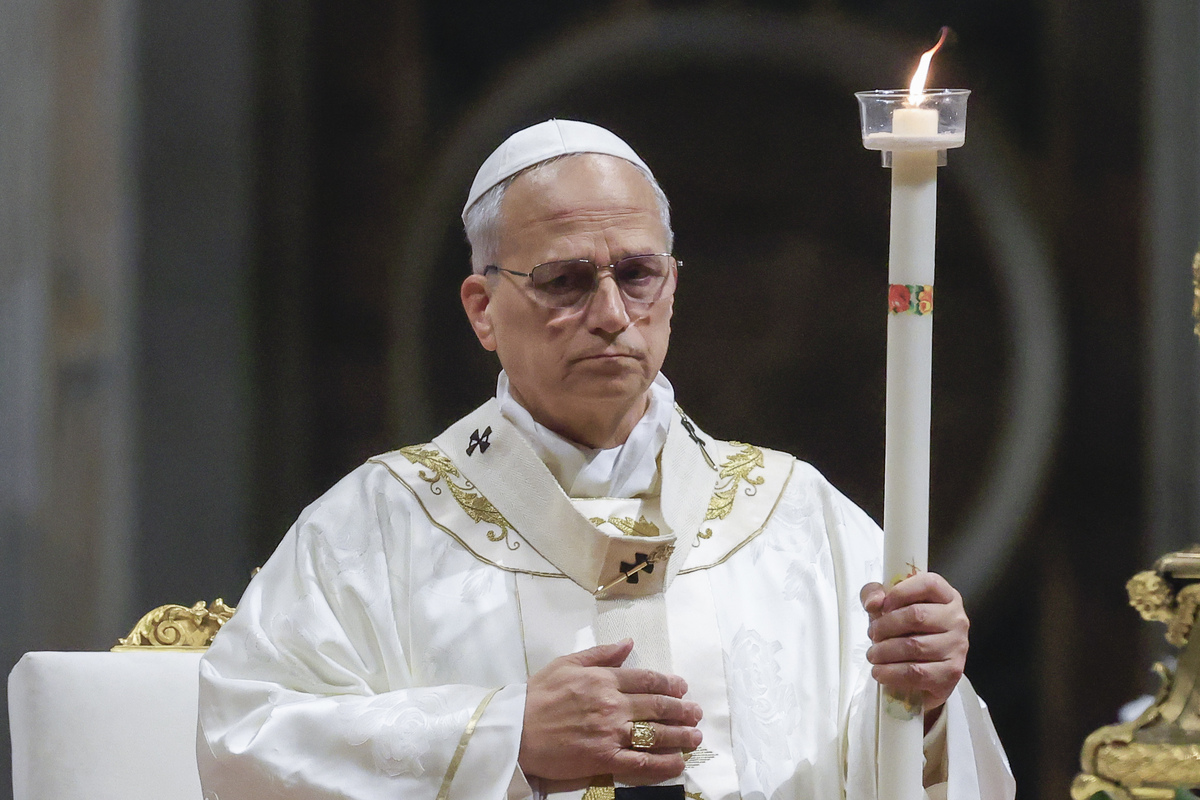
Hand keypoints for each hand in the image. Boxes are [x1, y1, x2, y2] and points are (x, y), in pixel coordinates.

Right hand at [518, 639, 702, 784]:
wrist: (515, 730)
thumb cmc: (537, 695)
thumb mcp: (566, 663)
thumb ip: (600, 654)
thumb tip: (628, 642)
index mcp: (603, 680)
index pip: (647, 679)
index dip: (670, 683)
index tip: (683, 687)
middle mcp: (613, 705)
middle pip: (658, 705)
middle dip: (682, 709)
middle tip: (696, 712)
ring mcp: (610, 733)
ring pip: (656, 733)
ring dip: (681, 735)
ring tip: (695, 736)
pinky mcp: (604, 758)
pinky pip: (641, 763)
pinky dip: (663, 763)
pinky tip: (678, 763)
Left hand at [859, 572, 968, 712]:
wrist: (921, 671)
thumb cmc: (905, 631)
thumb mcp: (887, 606)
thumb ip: (874, 594)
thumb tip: (873, 603)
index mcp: (946, 596)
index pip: (929, 583)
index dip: (900, 592)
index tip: (882, 606)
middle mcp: (957, 619)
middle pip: (917, 615)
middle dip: (885, 626)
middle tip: (872, 634)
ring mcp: (958, 646)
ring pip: (915, 646)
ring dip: (884, 651)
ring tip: (873, 654)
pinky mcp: (951, 673)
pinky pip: (917, 672)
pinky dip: (892, 673)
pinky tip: (880, 672)